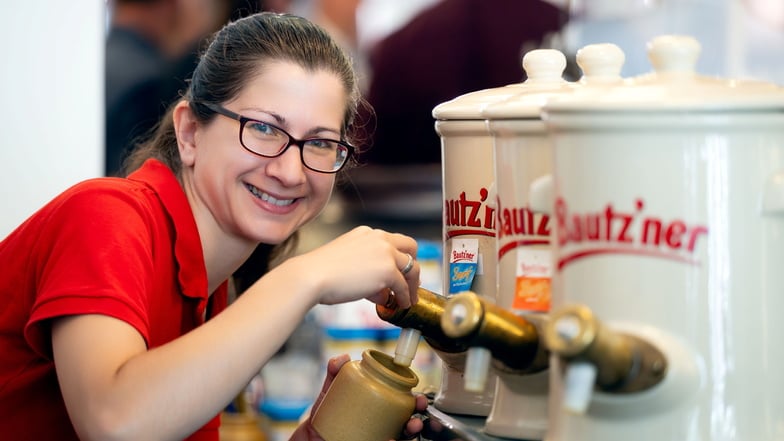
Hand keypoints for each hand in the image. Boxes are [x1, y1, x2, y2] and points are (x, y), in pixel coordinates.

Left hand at [290, 354, 428, 440]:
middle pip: (405, 424)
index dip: (414, 402)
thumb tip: (343, 358)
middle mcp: (380, 426)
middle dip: (416, 421)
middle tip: (416, 419)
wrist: (309, 438)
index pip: (401, 404)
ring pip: (400, 438)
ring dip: (409, 434)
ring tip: (408, 429)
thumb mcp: (330, 392)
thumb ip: (334, 373)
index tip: (418, 399)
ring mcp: (377, 437)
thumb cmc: (324, 415)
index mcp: (377, 409)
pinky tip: (390, 440)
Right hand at [294, 226, 420, 307]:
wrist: (312, 276)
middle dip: (413, 266)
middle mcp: (379, 238)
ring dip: (413, 285)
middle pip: (411, 248)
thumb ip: (366, 270)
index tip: (399, 270)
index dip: (399, 257)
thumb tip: (382, 290)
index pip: (392, 241)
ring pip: (412, 267)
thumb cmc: (320, 272)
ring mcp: (385, 253)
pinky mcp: (388, 271)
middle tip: (410, 283)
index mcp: (367, 233)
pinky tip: (400, 304)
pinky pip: (403, 286)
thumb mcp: (347, 262)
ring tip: (409, 299)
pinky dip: (405, 297)